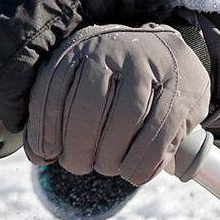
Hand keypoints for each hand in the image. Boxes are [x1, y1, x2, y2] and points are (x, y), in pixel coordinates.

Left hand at [24, 23, 211, 185]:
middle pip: (89, 107)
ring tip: (106, 168)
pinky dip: (143, 161)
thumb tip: (37, 155)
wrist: (170, 49)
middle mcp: (115, 49)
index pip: (53, 88)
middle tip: (77, 165)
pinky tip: (132, 173)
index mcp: (82, 46)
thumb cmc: (114, 76)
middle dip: (78, 147)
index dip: (44, 127)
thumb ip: (54, 109)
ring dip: (111, 156)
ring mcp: (150, 66)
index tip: (45, 153)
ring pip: (125, 119)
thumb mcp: (80, 76)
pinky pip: (160, 131)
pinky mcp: (182, 88)